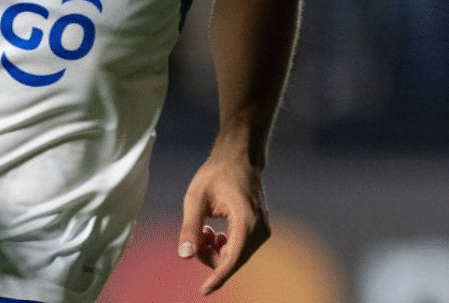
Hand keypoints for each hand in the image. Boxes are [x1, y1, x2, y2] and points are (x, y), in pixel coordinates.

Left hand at [178, 150, 271, 294]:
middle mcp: (259, 229)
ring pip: (235, 257)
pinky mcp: (260, 230)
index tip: (203, 291)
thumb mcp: (195, 198)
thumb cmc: (216, 174)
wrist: (239, 158)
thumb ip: (190, 228)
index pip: (232, 259)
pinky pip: (240, 250)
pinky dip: (225, 246)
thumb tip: (185, 256)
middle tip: (198, 232)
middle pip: (232, 260)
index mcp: (246, 221)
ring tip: (206, 227)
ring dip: (216, 250)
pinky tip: (215, 231)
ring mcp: (262, 231)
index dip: (217, 277)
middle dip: (210, 255)